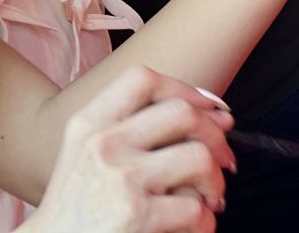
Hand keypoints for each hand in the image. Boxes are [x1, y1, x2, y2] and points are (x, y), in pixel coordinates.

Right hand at [26, 67, 232, 232]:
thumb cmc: (76, 208)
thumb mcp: (84, 153)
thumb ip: (127, 128)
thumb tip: (206, 113)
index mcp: (89, 123)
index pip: (142, 79)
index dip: (185, 89)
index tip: (208, 109)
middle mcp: (104, 143)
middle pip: (181, 112)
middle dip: (214, 135)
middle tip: (222, 158)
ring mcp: (122, 179)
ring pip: (198, 158)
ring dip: (216, 181)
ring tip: (210, 198)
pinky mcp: (139, 217)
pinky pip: (198, 210)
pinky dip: (206, 222)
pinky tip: (194, 227)